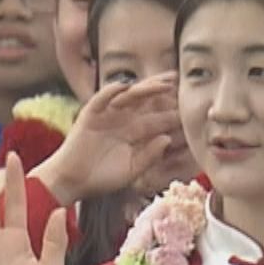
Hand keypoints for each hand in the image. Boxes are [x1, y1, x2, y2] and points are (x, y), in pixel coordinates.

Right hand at [34, 76, 180, 202]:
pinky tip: (126, 86)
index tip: (192, 107)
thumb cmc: (101, 179)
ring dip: (146, 88)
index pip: (158, 118)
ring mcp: (107, 115)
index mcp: (135, 133)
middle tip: (183, 83)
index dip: (174, 111)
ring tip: (164, 83)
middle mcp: (124, 120)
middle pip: (147, 101)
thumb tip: (167, 139)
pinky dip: (113, 91)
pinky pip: (102, 98)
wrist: (72, 181)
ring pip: (130, 96)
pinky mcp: (90, 114)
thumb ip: (150, 155)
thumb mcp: (132, 170)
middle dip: (164, 92)